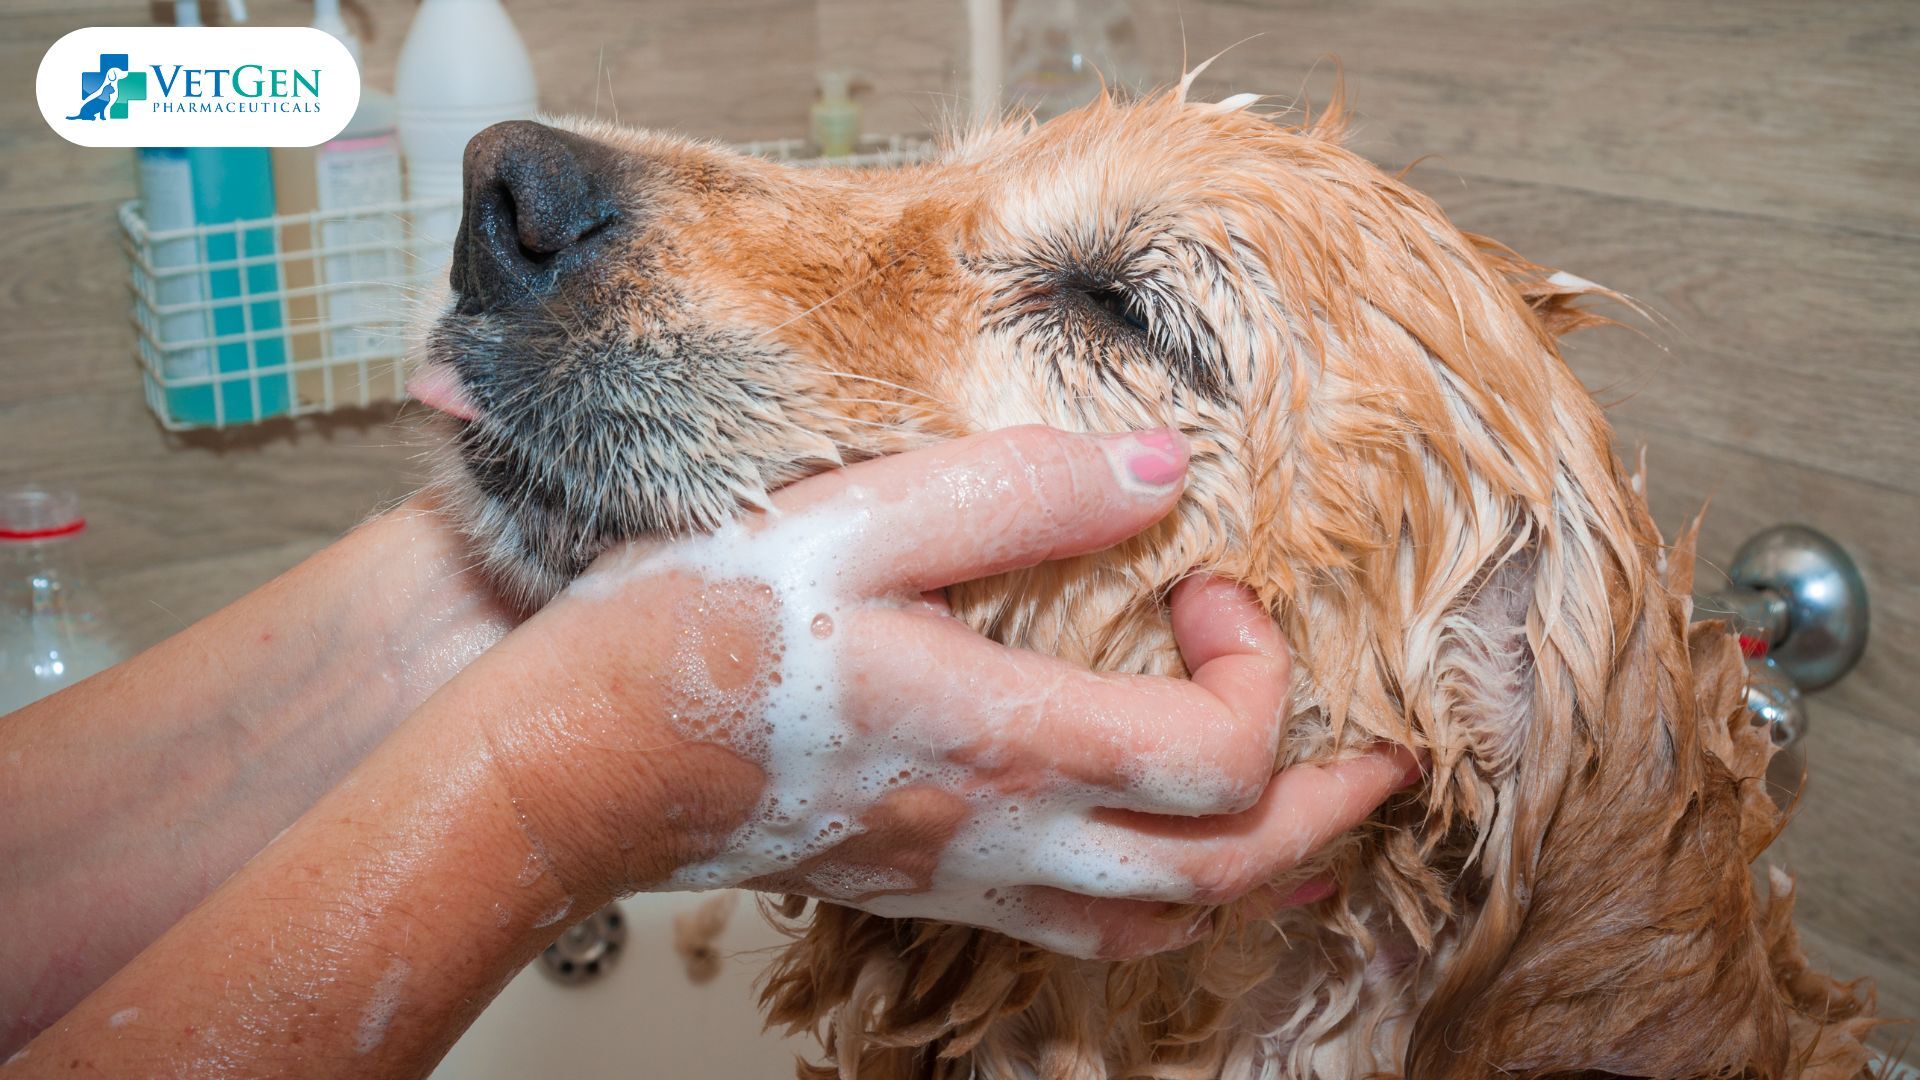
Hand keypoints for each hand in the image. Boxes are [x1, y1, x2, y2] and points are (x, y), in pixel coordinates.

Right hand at [483, 426, 1416, 958]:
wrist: (576, 763)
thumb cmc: (691, 642)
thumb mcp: (853, 521)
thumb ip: (1016, 494)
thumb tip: (1159, 469)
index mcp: (1006, 737)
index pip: (1219, 756)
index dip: (1262, 673)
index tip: (1214, 589)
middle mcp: (1006, 830)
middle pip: (1226, 872)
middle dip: (1328, 815)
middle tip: (1382, 753)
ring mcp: (967, 873)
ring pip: (1166, 926)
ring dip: (1261, 874)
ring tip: (1310, 823)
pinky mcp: (928, 882)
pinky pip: (1087, 934)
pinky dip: (1165, 905)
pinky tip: (1159, 858)